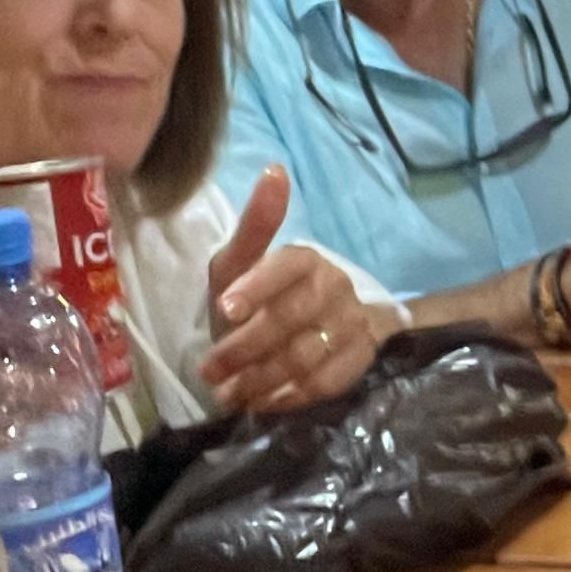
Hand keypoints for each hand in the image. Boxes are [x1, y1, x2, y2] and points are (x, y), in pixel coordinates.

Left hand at [199, 165, 382, 412]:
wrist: (313, 325)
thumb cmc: (260, 293)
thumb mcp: (242, 261)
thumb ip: (256, 224)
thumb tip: (274, 169)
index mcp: (306, 257)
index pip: (286, 266)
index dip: (256, 288)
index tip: (224, 310)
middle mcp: (335, 286)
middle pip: (290, 319)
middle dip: (244, 348)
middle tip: (210, 372)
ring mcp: (352, 324)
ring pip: (305, 356)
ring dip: (261, 379)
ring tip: (228, 393)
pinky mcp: (360, 358)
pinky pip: (326, 383)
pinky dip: (290, 397)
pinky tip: (263, 402)